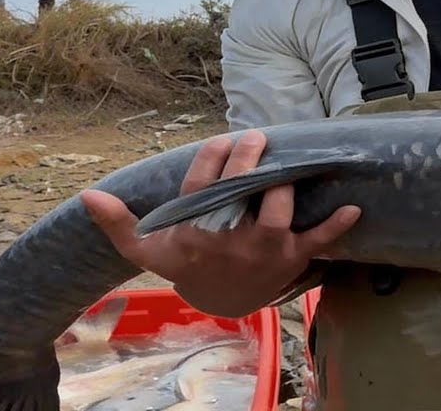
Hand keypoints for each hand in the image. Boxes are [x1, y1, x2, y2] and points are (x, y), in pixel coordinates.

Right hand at [81, 131, 361, 317]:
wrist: (221, 302)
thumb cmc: (186, 265)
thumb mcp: (147, 251)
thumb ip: (119, 224)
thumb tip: (87, 195)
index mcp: (196, 233)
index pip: (200, 189)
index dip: (210, 159)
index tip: (217, 139)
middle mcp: (231, 241)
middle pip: (241, 196)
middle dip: (247, 162)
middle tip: (253, 137)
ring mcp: (264, 250)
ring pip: (277, 215)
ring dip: (284, 188)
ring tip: (285, 162)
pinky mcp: (293, 259)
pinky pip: (318, 242)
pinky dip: (337, 226)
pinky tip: (353, 207)